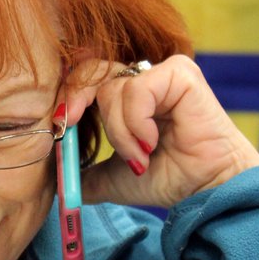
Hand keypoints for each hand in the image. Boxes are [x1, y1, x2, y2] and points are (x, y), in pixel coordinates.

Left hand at [64, 55, 258, 207]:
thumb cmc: (167, 179)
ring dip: (119, 132)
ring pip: (113, 89)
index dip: (68, 96)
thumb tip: (54, 179)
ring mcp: (162, 73)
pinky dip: (136, 122)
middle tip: (69, 123)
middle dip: (76, 98)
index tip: (59, 123)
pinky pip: (137, 90)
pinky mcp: (180, 73)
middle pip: (92, 71)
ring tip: (140, 157)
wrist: (204, 189)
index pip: (86, 79)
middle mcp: (143, 78)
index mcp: (126, 96)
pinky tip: (152, 143)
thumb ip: (84, 174)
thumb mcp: (113, 178)